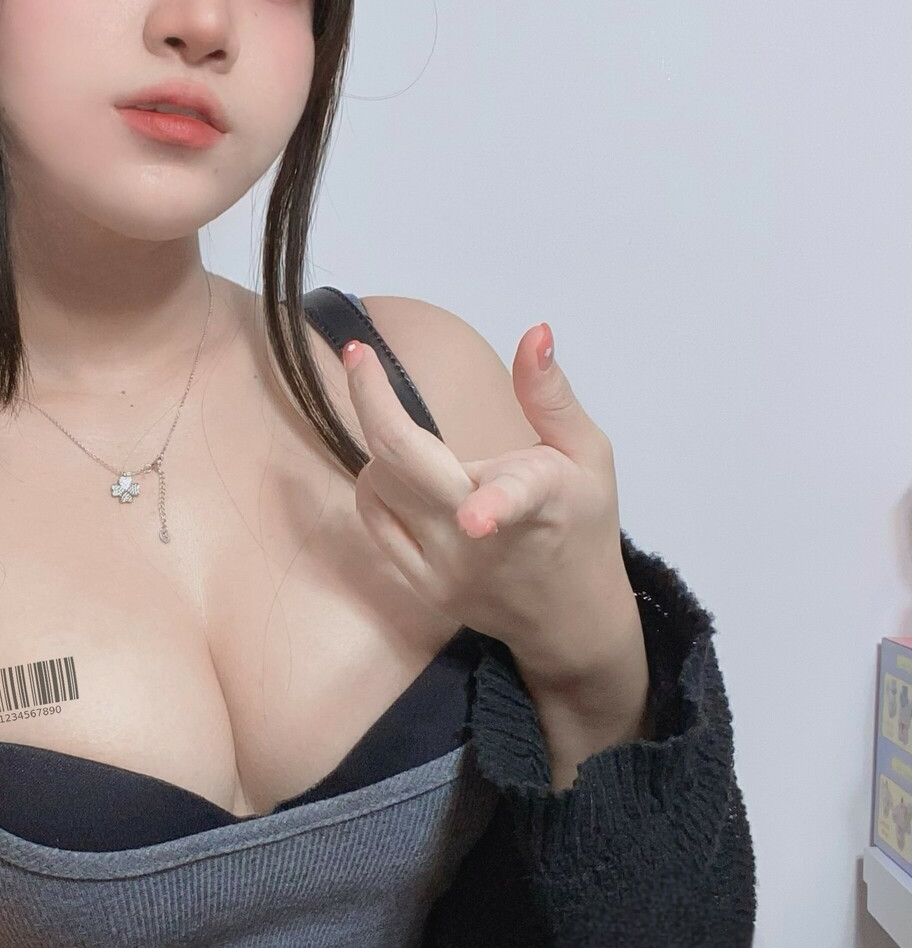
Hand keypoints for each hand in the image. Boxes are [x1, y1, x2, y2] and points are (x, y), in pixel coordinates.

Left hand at [342, 322, 637, 690]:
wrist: (569, 616)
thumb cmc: (582, 523)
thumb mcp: (588, 453)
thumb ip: (551, 394)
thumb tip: (535, 331)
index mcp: (539, 503)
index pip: (512, 499)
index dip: (491, 504)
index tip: (473, 511)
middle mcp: (481, 541)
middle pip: (401, 465)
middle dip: (371, 400)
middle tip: (360, 356)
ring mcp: (444, 567)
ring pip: (378, 485)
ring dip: (384, 449)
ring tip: (420, 446)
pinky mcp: (420, 584)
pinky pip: (372, 516)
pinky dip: (377, 484)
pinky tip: (405, 477)